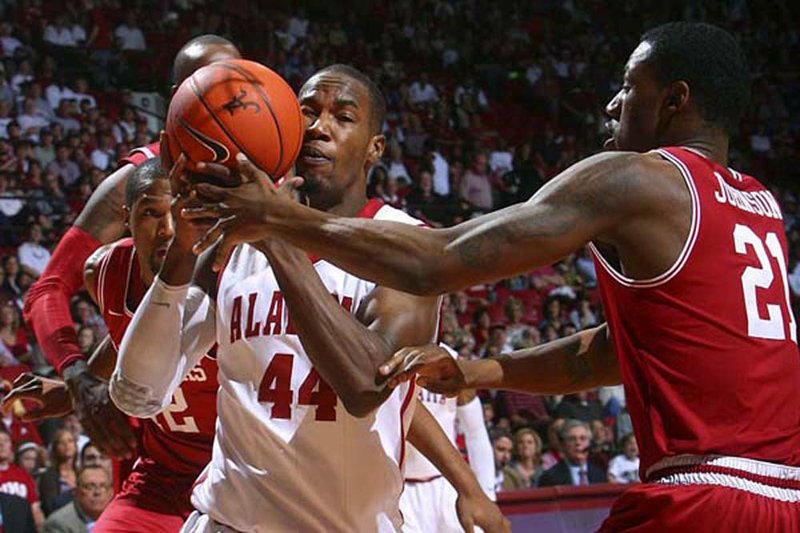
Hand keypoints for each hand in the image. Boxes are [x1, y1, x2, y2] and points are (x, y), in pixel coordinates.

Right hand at [1, 373, 72, 421]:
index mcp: (36, 391)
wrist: (76, 393)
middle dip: (9, 399)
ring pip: (21, 379)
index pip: (15, 394)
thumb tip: (21, 418)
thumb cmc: (64, 404)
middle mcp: (36, 383)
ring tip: (15, 399)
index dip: (7, 403)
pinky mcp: (43, 379)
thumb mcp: (50, 412)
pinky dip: (22, 383)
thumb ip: (35, 415)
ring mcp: (40, 379)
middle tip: (8, 410)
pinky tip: (24, 392)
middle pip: (16, 388)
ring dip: (15, 388)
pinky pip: (27, 377)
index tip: (6, 413)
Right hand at [65, 368, 136, 458]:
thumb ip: (127, 400)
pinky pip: (92, 437)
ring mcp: (88, 417)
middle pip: (108, 432)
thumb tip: (144, 409)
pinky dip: (100, 446)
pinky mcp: (82, 422)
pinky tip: (108, 454)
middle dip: (119, 445)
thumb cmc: (105, 387)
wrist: (80, 383)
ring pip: (99, 437)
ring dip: (111, 449)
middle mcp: (96, 410)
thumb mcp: (116, 389)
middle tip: (130, 454)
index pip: (116, 421)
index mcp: (107, 401)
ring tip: (122, 457)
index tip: (134, 443)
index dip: (125, 434)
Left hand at [182, 153, 302, 270]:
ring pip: (210, 233)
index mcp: (230, 194)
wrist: (276, 215)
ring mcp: (227, 222)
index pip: (211, 188)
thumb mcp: (260, 177)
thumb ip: (248, 166)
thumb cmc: (272, 197)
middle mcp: (224, 208)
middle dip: (193, 211)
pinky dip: (220, 260)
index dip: (200, 182)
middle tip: (182, 212)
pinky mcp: (232, 235)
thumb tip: (239, 154)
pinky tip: (214, 268)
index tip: (191, 179)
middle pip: (205, 210)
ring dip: (203, 241)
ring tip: (195, 248)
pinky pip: (224, 250)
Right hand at [379, 344, 468, 395]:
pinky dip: (394, 361)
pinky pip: (403, 354)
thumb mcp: (453, 387)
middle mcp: (431, 349)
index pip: (422, 362)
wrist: (460, 372)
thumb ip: (437, 385)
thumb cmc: (456, 382)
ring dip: (392, 363)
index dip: (409, 370)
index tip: (399, 379)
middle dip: (398, 368)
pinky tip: (385, 370)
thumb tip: (418, 381)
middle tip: (387, 379)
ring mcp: (423, 349)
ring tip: (381, 373)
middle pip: (411, 356)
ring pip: (405, 353)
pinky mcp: (417, 352)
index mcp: (441, 356)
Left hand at [456, 490, 510, 532]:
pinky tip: (505, 529)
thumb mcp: (465, 521)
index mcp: (490, 525)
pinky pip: (505, 522)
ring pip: (507, 529)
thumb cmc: (465, 504)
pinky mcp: (495, 510)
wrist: (468, 487)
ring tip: (504, 532)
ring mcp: (497, 514)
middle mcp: (496, 520)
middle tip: (488, 532)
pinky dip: (506, 529)